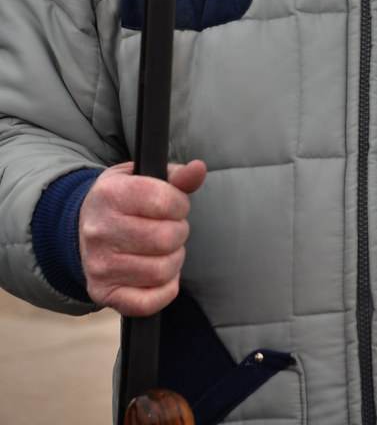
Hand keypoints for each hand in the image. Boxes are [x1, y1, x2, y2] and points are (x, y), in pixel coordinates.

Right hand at [79, 160, 206, 315]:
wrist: (83, 227)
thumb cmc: (123, 199)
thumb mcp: (144, 177)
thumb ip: (176, 176)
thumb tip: (198, 169)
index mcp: (110, 194)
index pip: (163, 201)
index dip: (180, 204)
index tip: (176, 206)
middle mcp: (99, 230)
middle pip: (165, 239)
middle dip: (179, 233)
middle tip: (172, 229)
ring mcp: (99, 265)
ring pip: (161, 271)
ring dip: (174, 261)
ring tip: (166, 250)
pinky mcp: (102, 292)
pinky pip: (146, 303)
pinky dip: (165, 290)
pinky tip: (162, 275)